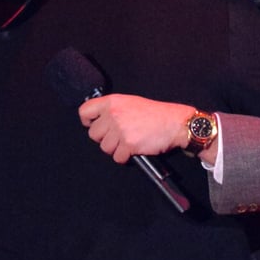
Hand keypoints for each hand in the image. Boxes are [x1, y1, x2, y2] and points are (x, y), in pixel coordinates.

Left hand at [78, 95, 194, 162]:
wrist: (175, 123)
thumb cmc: (156, 114)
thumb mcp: (131, 102)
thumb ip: (113, 109)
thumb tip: (98, 120)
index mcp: (112, 102)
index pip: (85, 112)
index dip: (88, 121)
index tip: (94, 125)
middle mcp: (114, 114)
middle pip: (93, 134)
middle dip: (105, 138)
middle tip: (119, 137)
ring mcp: (120, 130)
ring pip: (105, 148)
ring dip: (116, 149)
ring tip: (129, 142)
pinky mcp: (128, 144)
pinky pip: (117, 158)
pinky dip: (125, 157)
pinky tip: (134, 149)